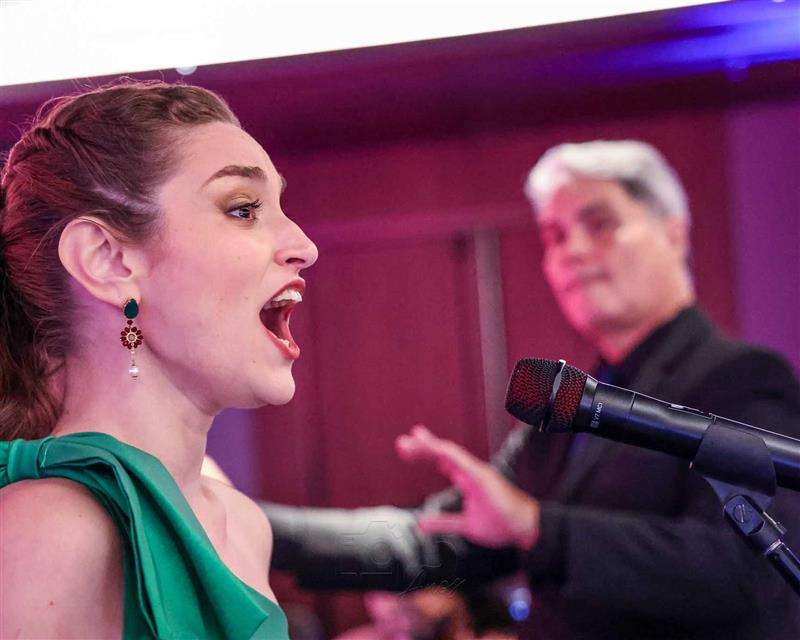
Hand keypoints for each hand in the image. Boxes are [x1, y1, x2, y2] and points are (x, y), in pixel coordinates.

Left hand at [396, 425, 539, 549]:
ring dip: (431, 447)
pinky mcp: (486, 479)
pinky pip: (466, 464)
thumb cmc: (503, 524)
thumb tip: (421, 524)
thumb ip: (444, 523)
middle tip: (402, 442)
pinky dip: (451, 456)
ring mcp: (479, 473)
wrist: (528, 530)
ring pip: (451, 454)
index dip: (427, 453)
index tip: (409, 447)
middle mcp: (472, 472)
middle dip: (423, 447)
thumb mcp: (466, 526)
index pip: (444, 461)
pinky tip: (438, 451)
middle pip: (443, 454)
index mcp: (468, 479)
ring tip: (412, 440)